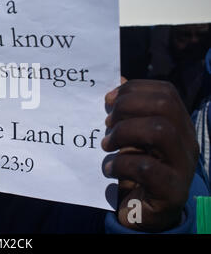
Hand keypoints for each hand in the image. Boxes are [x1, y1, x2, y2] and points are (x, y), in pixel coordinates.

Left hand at [102, 79, 198, 231]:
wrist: (144, 212)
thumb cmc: (136, 170)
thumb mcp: (131, 138)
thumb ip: (128, 112)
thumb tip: (118, 79)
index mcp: (178, 125)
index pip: (166, 92)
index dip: (134, 90)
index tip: (108, 100)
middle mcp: (186, 142)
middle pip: (164, 106)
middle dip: (128, 107)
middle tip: (107, 123)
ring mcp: (182, 166)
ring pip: (160, 130)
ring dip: (124, 133)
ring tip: (106, 145)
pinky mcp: (172, 191)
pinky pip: (147, 168)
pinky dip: (121, 164)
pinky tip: (109, 169)